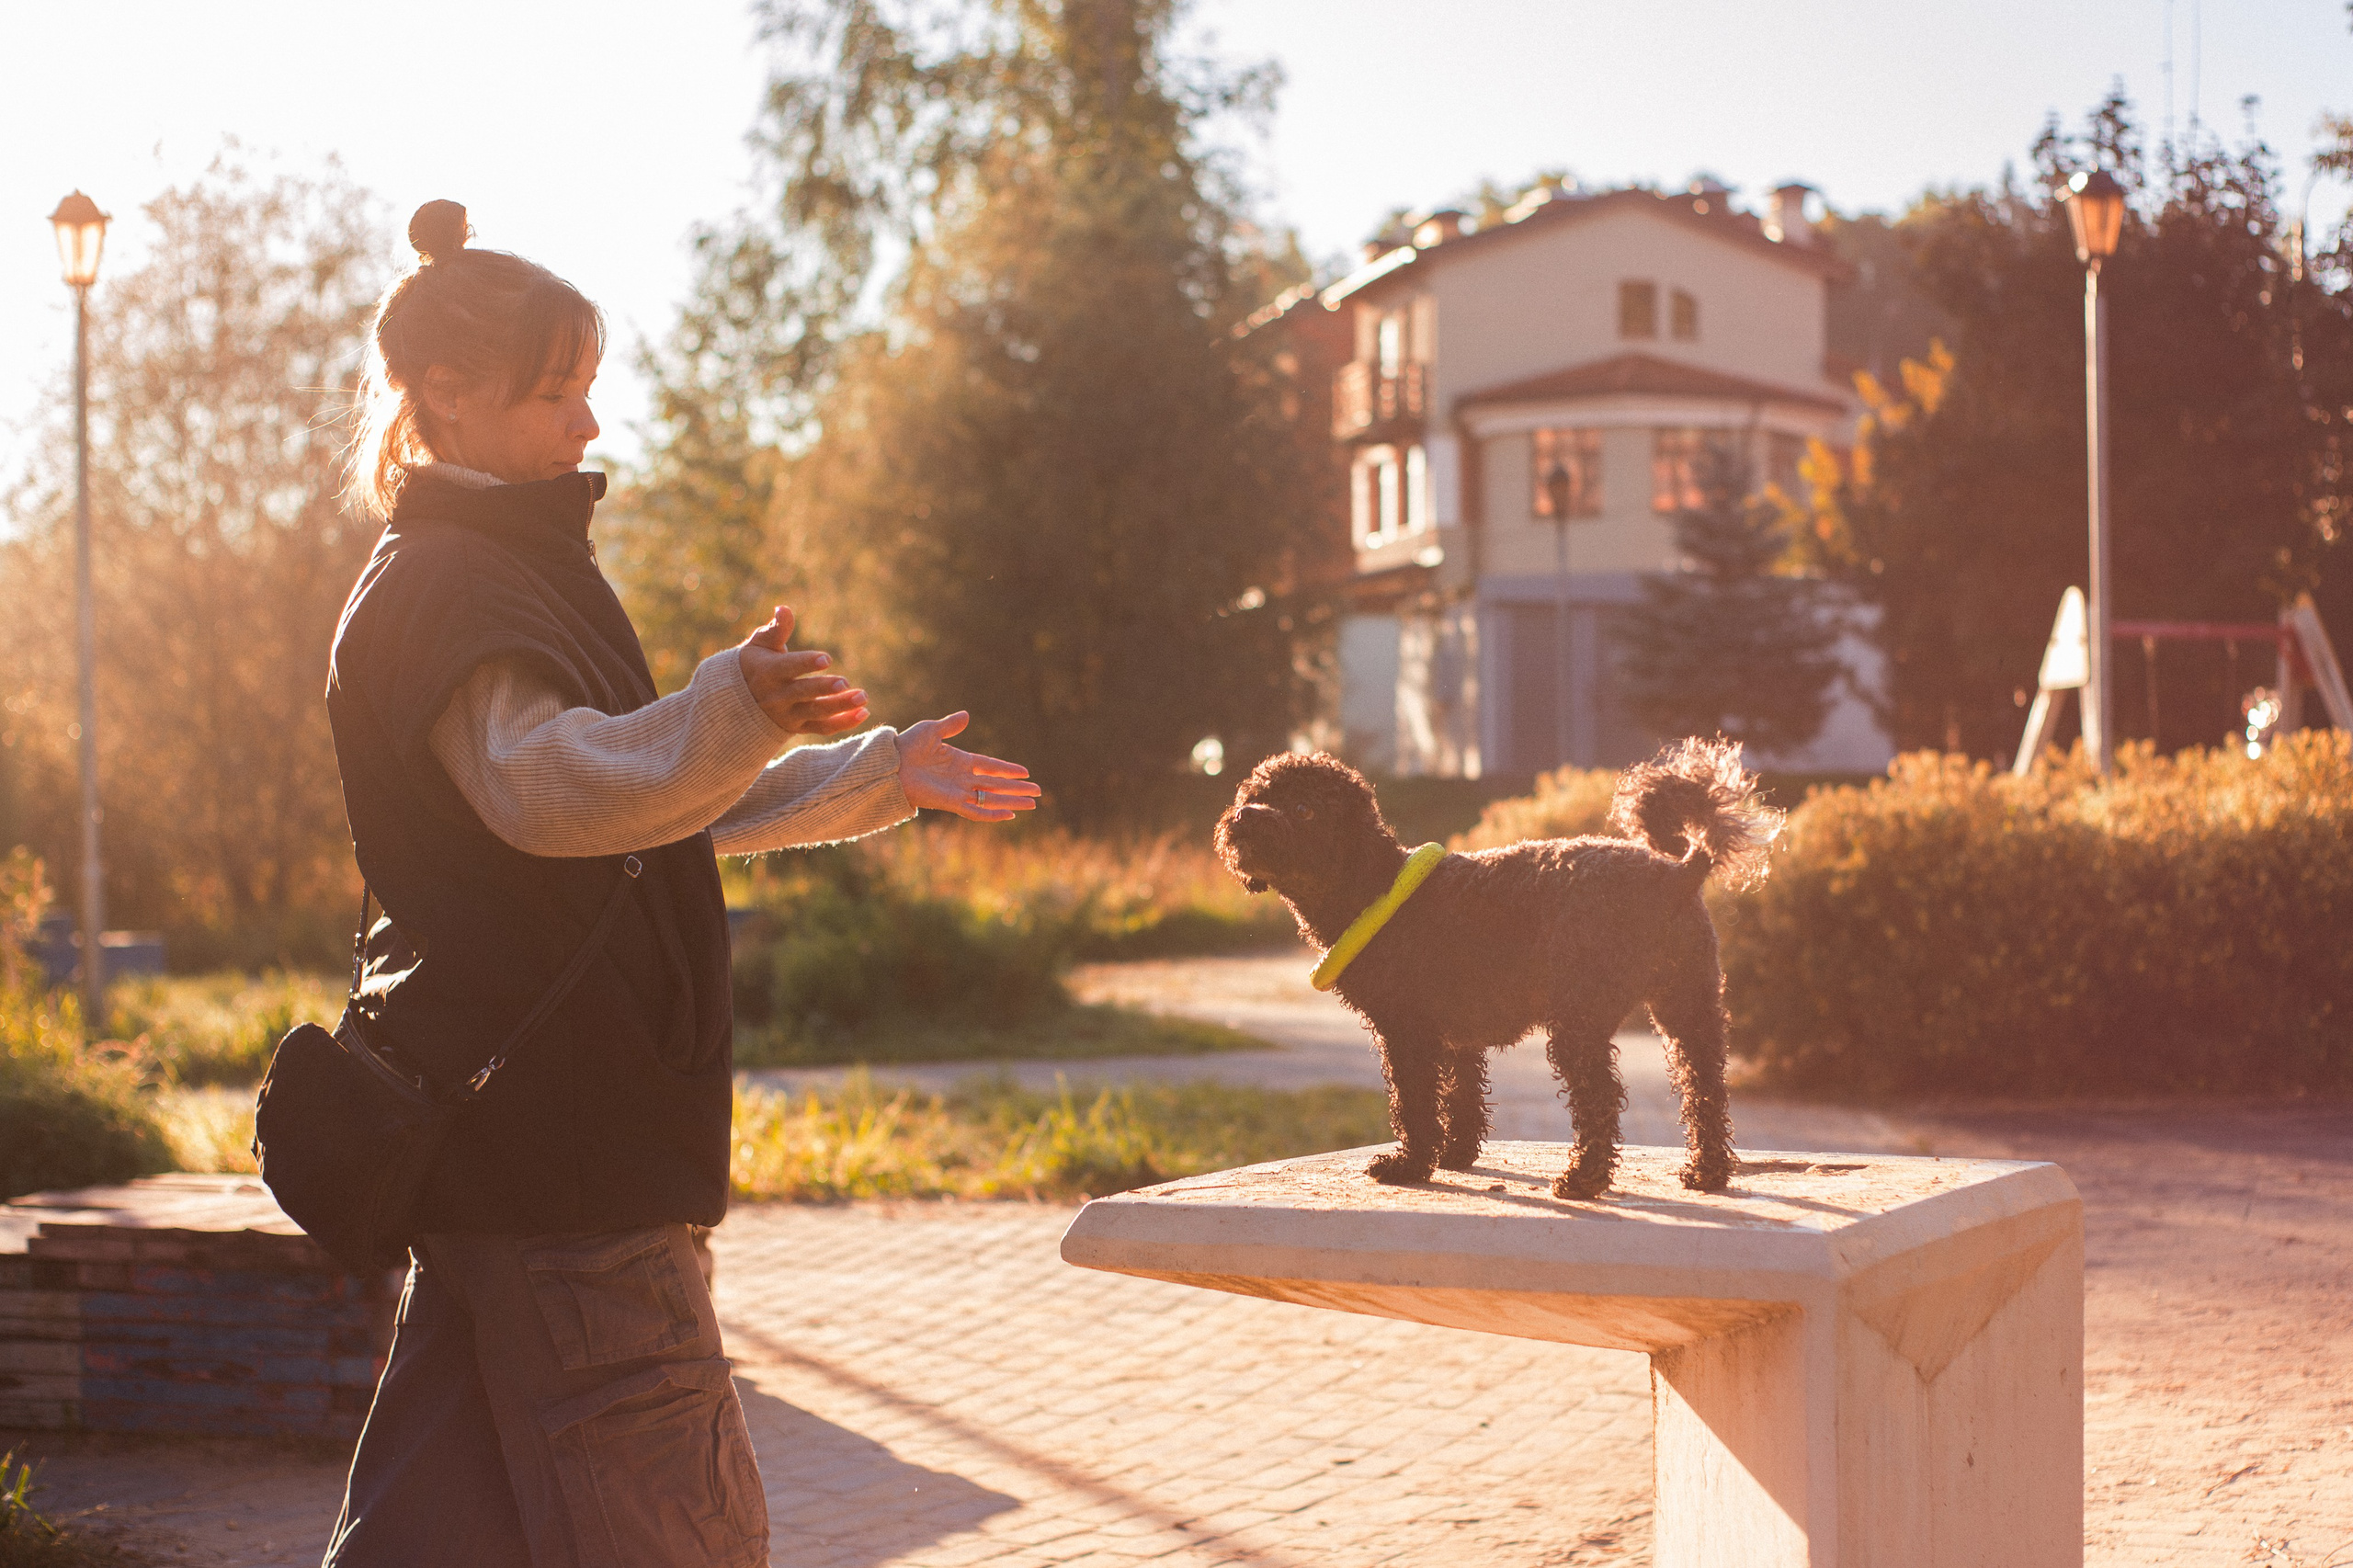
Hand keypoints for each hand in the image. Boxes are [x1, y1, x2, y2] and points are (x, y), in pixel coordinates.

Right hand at [739, 605, 867, 737]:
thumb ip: (776, 629)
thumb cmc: (755, 665)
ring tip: (863, 698)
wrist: (738, 704)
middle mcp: (777, 697)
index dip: (806, 663)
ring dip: (840, 706)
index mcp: (768, 673)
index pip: (788, 668)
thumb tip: (784, 609)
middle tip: (845, 682)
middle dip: (824, 689)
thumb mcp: (760, 645)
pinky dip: (843, 723)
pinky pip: (822, 728)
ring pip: (816, 712)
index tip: (827, 658)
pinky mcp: (798, 728)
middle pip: (803, 693)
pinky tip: (863, 713)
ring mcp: (788, 715)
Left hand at [897, 713, 1040, 821]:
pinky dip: (992, 814)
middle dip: (1017, 789)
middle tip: (1038, 792)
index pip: (990, 767)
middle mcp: (962, 778)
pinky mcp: (951, 803)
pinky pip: (976, 811)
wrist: (890, 764)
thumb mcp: (931, 730)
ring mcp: (958, 791)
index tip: (1025, 772)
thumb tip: (967, 716)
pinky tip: (1009, 815)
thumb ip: (950, 725)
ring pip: (992, 798)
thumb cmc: (907, 746)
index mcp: (960, 760)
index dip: (1007, 769)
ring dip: (1012, 801)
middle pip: (997, 785)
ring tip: (1033, 804)